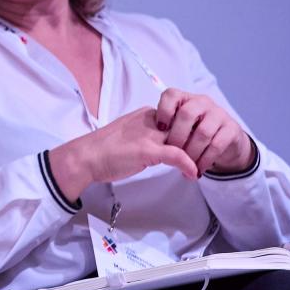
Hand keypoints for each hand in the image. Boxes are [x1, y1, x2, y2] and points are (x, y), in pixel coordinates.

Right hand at [48, 107, 199, 200]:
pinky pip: (177, 155)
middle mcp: (151, 120)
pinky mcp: (147, 149)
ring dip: (196, 156)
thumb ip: (148, 138)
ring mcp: (149, 134)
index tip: (196, 147)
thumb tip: (163, 147)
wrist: (85, 157)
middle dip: (197, 143)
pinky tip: (192, 174)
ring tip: (201, 168)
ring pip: (184, 140)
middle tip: (204, 159)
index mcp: (147, 115)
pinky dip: (188, 165)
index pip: (178, 120)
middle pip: (184, 128)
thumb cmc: (103, 150)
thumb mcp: (131, 137)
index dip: (190, 134)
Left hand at [155, 87, 255, 175]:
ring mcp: (219, 114)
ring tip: (185, 166)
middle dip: (177, 136)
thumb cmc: (193, 133)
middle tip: (171, 153)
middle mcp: (202, 102)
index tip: (159, 128)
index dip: (163, 110)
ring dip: (191, 153)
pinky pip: (216, 145)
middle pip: (186, 114)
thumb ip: (166, 128)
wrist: (225, 141)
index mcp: (185, 98)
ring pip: (202, 132)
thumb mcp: (177, 127)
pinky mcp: (231, 129)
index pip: (171, 95)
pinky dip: (205, 160)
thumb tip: (148, 139)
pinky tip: (198, 169)